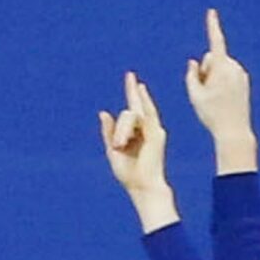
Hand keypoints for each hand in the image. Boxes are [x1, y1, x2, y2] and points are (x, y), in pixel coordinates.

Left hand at [98, 72, 178, 230]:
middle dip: (132, 90)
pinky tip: (122, 139)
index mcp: (136, 133)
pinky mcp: (156, 132)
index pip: (134, 110)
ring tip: (119, 146)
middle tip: (130, 74)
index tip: (133, 81)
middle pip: (136, 106)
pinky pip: (139, 121)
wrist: (142, 184)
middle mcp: (146, 128)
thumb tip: (104, 112)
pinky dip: (125, 131)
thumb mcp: (112, 149)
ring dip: (120, 131)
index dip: (133, 94)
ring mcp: (153, 129)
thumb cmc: (128, 172)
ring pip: (131, 115)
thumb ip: (108, 131)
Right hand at [182, 7, 257, 170]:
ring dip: (212, 78)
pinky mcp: (244, 80)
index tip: (211, 13)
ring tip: (213, 99)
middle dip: (205, 70)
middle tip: (203, 93)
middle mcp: (234, 68)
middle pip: (213, 59)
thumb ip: (192, 75)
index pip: (216, 43)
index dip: (212, 27)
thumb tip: (195, 61)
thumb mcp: (195, 95)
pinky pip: (227, 75)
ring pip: (220, 67)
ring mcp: (241, 74)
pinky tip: (221, 99)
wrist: (234, 129)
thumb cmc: (212, 114)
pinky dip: (221, 82)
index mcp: (222, 69)